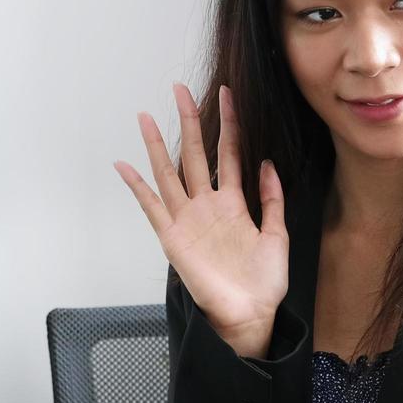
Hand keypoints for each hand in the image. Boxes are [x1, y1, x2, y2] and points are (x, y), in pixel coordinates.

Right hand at [113, 82, 288, 336]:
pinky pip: (151, 207)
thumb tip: (267, 162)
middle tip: (181, 89)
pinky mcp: (172, 238)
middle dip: (189, 121)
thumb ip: (272, 198)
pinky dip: (137, 187)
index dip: (228, 124)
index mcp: (234, 203)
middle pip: (195, 154)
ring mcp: (188, 219)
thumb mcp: (278, 234)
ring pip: (169, 173)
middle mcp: (207, 205)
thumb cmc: (265, 281)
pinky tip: (125, 166)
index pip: (229, 153)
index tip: (226, 95)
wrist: (250, 313)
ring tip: (146, 116)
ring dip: (157, 145)